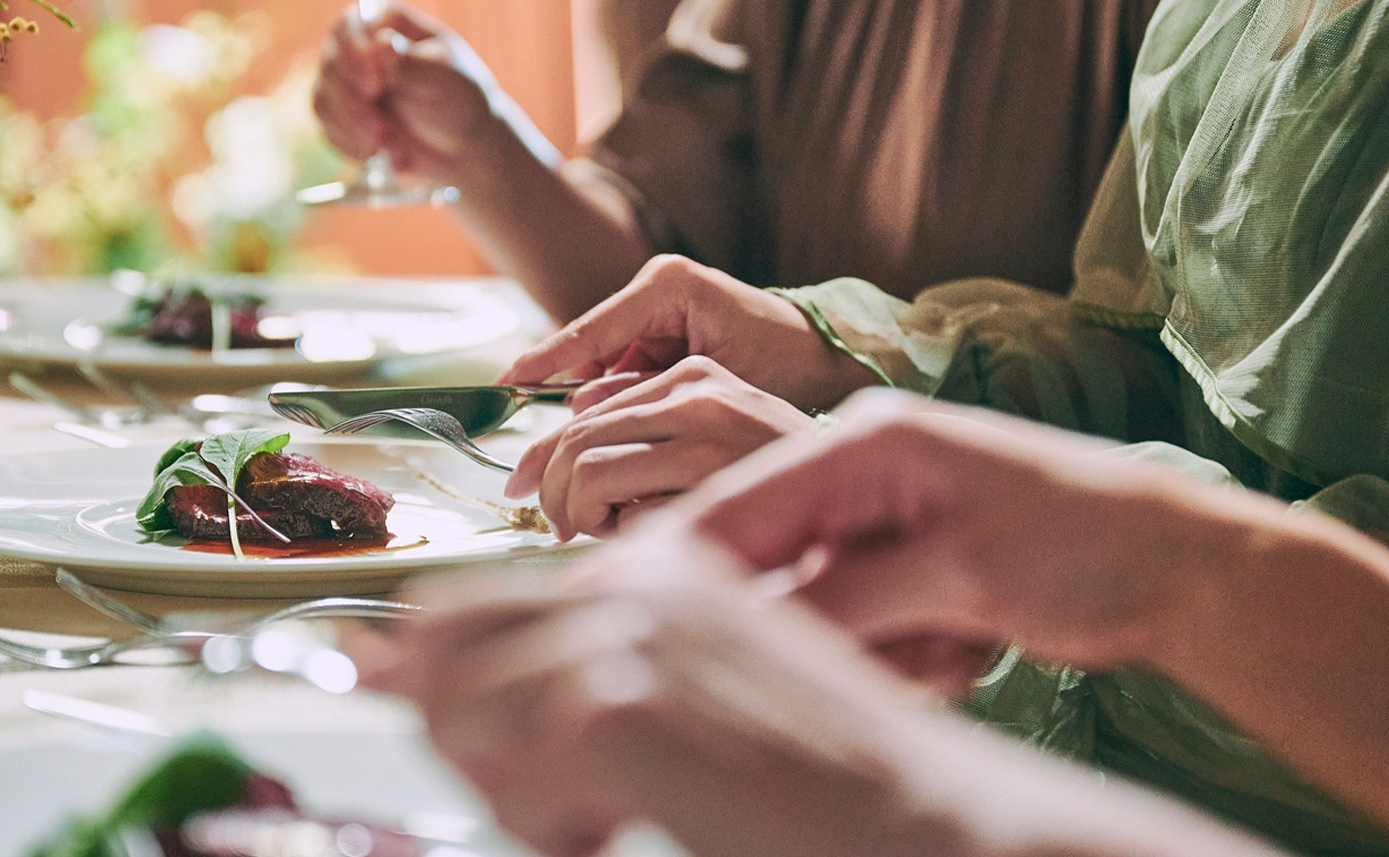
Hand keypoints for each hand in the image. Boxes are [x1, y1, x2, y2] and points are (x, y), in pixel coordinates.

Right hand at [312, 3, 506, 184]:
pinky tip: (373, 153)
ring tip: (387, 145)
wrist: (461, 146)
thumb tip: (381, 43)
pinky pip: (326, 124)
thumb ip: (410, 64)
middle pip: (330, 63)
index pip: (352, 25)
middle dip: (352, 102)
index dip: (354, 55)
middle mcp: (360, 45)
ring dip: (351, 126)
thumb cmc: (458, 102)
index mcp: (388, 22)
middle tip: (380, 131)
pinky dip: (347, 141)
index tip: (374, 87)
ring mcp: (347, 79)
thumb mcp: (442, 80)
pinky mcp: (341, 111)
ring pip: (323, 96)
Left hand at [366, 539, 951, 856]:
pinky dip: (552, 832)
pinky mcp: (622, 710)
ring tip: (605, 821)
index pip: (474, 602)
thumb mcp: (700, 696)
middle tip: (544, 798)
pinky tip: (615, 836)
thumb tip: (428, 674)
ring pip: (466, 723)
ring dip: (519, 798)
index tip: (362, 678)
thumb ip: (588, 671)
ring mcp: (628, 634)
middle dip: (459, 735)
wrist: (937, 822)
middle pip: (445, 654)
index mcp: (659, 563)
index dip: (410, 659)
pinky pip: (511, 781)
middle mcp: (638, 579)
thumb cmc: (830, 779)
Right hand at [497, 255, 876, 409]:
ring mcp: (655, 309)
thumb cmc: (784, 362)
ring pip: (600, 364)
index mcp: (667, 286)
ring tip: (567, 455)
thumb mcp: (715, 380)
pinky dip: (613, 401)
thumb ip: (648, 389)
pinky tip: (604, 436)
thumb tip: (584, 407)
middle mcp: (654, 289)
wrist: (824, 355)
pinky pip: (620, 370)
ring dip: (589, 406)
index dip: (545, 359)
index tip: (506, 383)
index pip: (591, 328)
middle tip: (534, 442)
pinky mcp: (659, 331)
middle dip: (562, 394)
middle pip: (588, 348)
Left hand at [506, 356, 817, 540]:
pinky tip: (643, 539)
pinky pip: (628, 511)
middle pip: (576, 440)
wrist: (860, 496)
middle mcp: (699, 395)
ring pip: (588, 472)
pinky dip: (618, 532)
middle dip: (551, 491)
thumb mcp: (713, 428)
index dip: (539, 453)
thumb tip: (563, 434)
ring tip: (605, 532)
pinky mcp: (715, 485)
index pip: (585, 411)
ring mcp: (708, 439)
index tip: (519, 485)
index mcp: (694, 375)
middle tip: (560, 526)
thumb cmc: (778, 474)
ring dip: (579, 514)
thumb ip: (647, 421)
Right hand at [663, 389, 1246, 683]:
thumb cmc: (1086, 543)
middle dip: (819, 625)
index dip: (683, 561)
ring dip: (878, 647)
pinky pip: (860, 629)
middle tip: (899, 647)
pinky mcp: (905, 571)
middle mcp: (861, 478)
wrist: (1186, 569)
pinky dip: (905, 656)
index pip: (737, 502)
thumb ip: (841, 600)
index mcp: (865, 442)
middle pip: (772, 566)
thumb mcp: (957, 574)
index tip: (640, 620)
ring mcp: (882, 526)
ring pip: (818, 611)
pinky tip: (969, 648)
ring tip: (958, 644)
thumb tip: (744, 633)